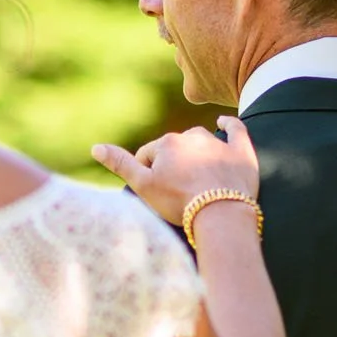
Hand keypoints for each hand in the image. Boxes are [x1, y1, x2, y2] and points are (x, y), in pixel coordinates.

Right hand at [92, 116, 259, 227]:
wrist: (221, 213)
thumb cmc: (179, 201)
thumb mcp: (143, 186)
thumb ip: (120, 164)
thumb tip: (95, 147)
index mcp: (167, 143)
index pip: (149, 155)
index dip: (148, 175)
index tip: (155, 194)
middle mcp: (192, 136)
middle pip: (174, 149)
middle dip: (172, 165)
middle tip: (177, 192)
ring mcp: (218, 142)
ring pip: (201, 141)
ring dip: (196, 152)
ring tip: (197, 176)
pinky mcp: (241, 151)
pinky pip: (235, 129)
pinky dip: (229, 125)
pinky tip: (223, 123)